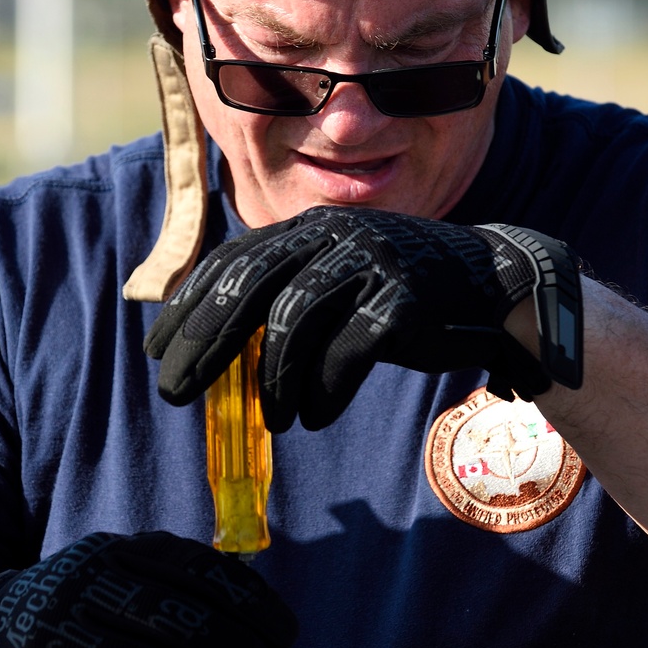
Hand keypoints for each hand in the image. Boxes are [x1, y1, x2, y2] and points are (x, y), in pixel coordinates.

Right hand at [0, 532, 297, 647]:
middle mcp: (89, 586)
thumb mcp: (124, 567)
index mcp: (120, 551)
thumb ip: (181, 578)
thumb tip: (261, 614)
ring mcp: (64, 637)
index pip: (202, 572)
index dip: (255, 604)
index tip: (287, 632)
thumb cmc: (84, 601)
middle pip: (186, 623)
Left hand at [145, 206, 581, 430]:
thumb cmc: (399, 293)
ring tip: (271, 420)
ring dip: (273, 381)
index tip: (155, 349)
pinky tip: (314, 415)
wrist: (492, 287)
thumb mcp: (338, 281)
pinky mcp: (403, 301)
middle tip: (174, 392)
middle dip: (205, 344)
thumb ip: (286, 296)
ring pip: (294, 322)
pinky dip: (323, 390)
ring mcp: (371, 263)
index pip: (232, 261)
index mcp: (311, 228)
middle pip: (250, 286)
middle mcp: (335, 235)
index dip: (188, 306)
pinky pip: (346, 353)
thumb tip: (215, 343)